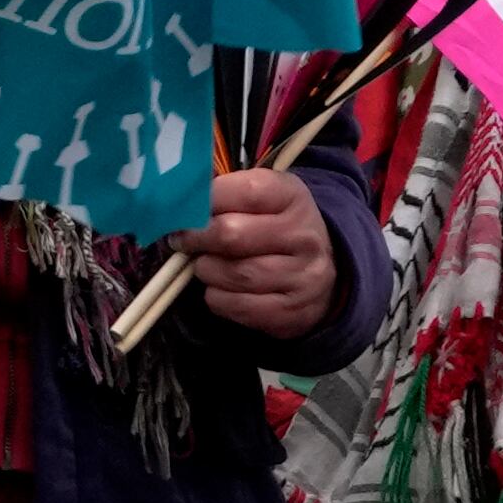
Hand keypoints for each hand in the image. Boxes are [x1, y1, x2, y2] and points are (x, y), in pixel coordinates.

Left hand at [173, 166, 341, 342]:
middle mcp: (303, 236)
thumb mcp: (264, 198)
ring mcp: (302, 277)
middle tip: (182, 240)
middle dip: (196, 238)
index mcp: (293, 197)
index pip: (246, 191)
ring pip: (234, 273)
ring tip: (203, 264)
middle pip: (232, 234)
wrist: (322, 268)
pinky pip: (238, 306)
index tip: (185, 208)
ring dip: (206, 269)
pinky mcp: (292, 311)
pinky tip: (218, 288)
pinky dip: (217, 297)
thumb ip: (226, 194)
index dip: (207, 199)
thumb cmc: (276, 226)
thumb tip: (180, 200)